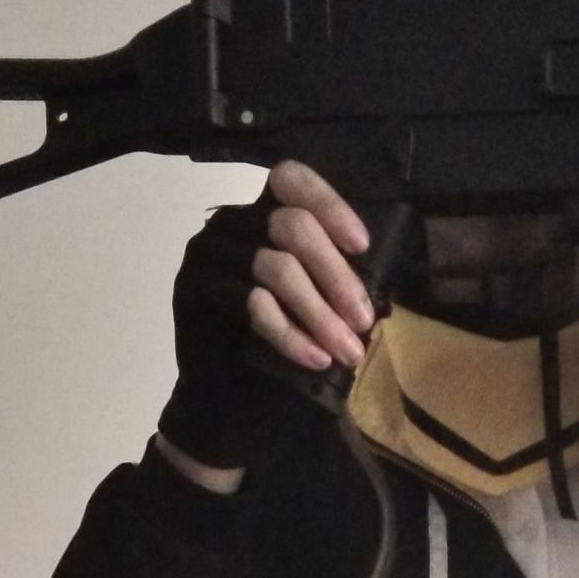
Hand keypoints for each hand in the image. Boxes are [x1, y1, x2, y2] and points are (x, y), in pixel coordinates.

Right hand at [159, 162, 376, 471]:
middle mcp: (232, 224)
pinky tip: (316, 358)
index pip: (291, 180)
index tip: (362, 246)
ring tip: (348, 351)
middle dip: (337, 276)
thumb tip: (381, 282)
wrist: (223, 397)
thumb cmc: (275, 343)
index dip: (330, 205)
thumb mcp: (311, 301)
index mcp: (262, 213)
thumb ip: (333, 278)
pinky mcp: (197, 290)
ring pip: (277, 268)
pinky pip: (254, 305)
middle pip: (293, 227)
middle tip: (363, 321)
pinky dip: (292, 334)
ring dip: (321, 313)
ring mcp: (211, 255)